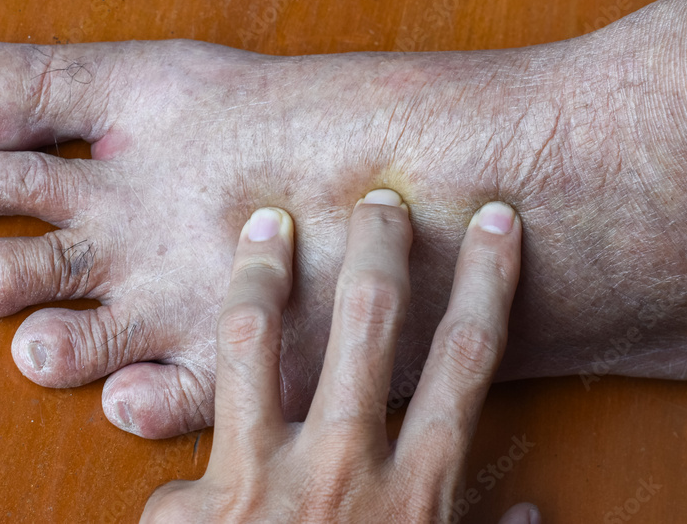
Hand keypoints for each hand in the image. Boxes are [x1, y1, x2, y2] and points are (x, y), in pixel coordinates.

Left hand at [141, 189, 539, 522]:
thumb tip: (533, 514)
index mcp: (418, 487)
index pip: (470, 357)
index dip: (489, 280)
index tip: (498, 220)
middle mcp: (346, 466)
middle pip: (372, 322)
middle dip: (381, 244)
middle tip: (380, 194)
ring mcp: (264, 479)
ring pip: (259, 340)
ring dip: (264, 270)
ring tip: (263, 217)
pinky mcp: (194, 504)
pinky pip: (180, 420)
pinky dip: (168, 385)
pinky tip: (153, 339)